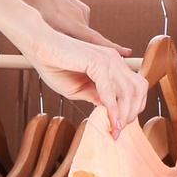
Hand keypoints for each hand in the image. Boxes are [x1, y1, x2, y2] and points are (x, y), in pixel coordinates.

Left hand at [2, 0, 126, 55]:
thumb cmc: (28, 4)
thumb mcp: (37, 27)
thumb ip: (54, 41)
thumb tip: (66, 56)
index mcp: (66, 22)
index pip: (94, 39)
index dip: (111, 48)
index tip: (126, 53)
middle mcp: (77, 16)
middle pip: (89, 42)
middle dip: (88, 52)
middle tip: (87, 58)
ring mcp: (80, 10)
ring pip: (83, 34)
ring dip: (75, 39)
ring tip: (59, 34)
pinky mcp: (81, 7)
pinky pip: (81, 24)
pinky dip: (74, 29)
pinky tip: (62, 24)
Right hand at [25, 21, 148, 133]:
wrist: (39, 47)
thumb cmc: (54, 65)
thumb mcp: (79, 89)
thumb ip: (96, 97)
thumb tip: (109, 111)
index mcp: (112, 64)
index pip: (136, 88)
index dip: (132, 108)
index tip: (120, 126)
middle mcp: (114, 60)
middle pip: (138, 90)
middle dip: (131, 113)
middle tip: (118, 130)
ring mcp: (108, 59)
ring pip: (129, 91)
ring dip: (123, 114)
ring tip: (114, 128)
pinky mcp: (98, 61)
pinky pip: (110, 89)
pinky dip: (112, 108)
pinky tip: (109, 121)